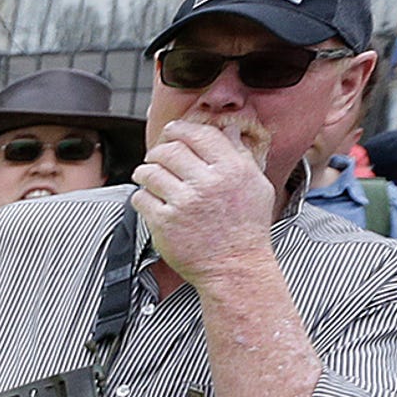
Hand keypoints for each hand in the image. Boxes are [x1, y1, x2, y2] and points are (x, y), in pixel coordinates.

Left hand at [131, 120, 278, 285]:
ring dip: (145, 172)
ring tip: (148, 176)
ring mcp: (184, 203)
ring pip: (150, 172)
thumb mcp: (256, 185)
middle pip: (170, 150)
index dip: (180, 129)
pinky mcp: (164, 223)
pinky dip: (141, 196)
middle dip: (158, 151)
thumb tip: (227, 129)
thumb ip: (240, 155)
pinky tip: (149, 200)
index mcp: (232, 169)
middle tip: (156, 157)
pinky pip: (140, 198)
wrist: (235, 267)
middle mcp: (207, 183)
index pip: (199, 134)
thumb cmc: (247, 228)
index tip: (171, 132)